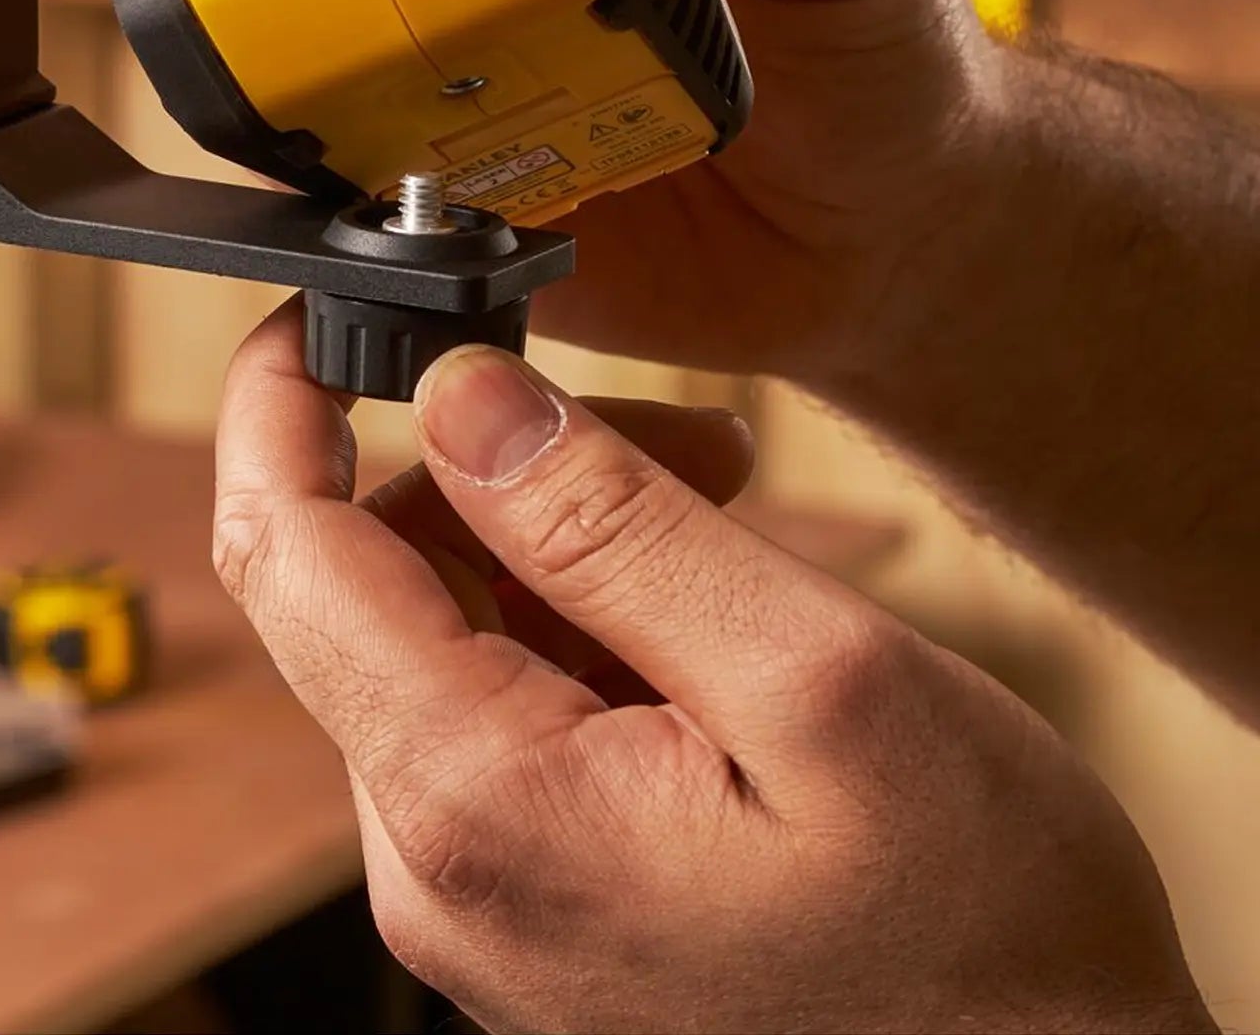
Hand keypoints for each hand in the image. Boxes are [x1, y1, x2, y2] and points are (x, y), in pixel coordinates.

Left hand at [214, 309, 1210, 1034]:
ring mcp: (479, 888)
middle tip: (684, 444)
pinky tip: (708, 622)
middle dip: (498, 469)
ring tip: (724, 522)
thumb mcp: (817, 681)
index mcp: (477, 800)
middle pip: (376, 578)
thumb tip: (458, 394)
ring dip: (560, 542)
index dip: (281, 404)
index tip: (320, 311)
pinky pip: (500, 708)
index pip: (286, 550)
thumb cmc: (978, 950)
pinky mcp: (531, 894)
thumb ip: (611, 525)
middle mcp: (438, 860)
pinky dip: (585, 627)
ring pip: (444, 631)